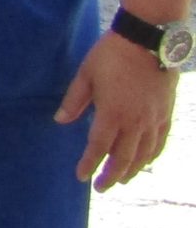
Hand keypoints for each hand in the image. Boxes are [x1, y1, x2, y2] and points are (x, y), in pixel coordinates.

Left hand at [56, 32, 178, 189]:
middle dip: (111, 175)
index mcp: (112, 113)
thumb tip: (60, 121)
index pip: (99, 147)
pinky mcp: (166, 113)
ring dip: (132, 170)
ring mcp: (154, 119)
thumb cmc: (112, 54)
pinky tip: (145, 161)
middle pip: (123, 157)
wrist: (149, 39)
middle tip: (101, 187)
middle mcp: (136, 121)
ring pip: (144, 154)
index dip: (89, 164)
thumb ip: (74, 101)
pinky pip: (160, 142)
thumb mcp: (86, 75)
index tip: (81, 176)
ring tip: (122, 180)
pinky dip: (152, 155)